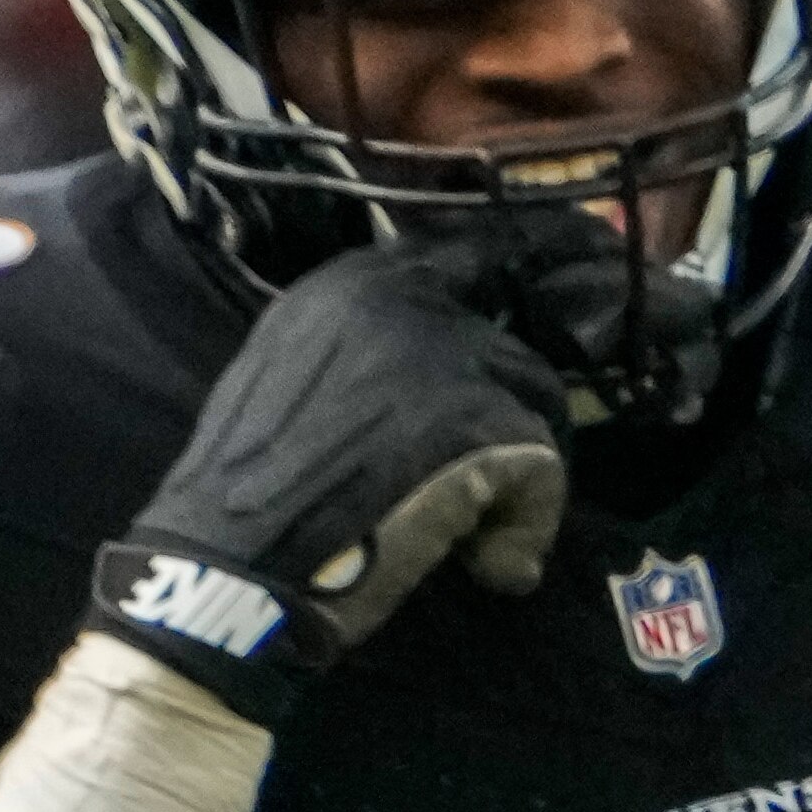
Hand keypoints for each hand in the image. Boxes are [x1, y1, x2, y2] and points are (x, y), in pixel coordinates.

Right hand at [87, 210, 605, 721]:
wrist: (221, 568)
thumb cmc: (249, 493)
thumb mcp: (297, 376)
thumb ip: (375, 348)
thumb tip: (469, 354)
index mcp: (350, 282)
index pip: (474, 243)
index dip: (541, 257)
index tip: (590, 257)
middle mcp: (400, 297)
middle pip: (515, 333)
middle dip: (521, 403)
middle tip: (520, 457)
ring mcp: (439, 351)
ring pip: (535, 396)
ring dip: (519, 467)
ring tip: (478, 528)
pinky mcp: (474, 418)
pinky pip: (543, 463)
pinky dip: (530, 520)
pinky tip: (495, 565)